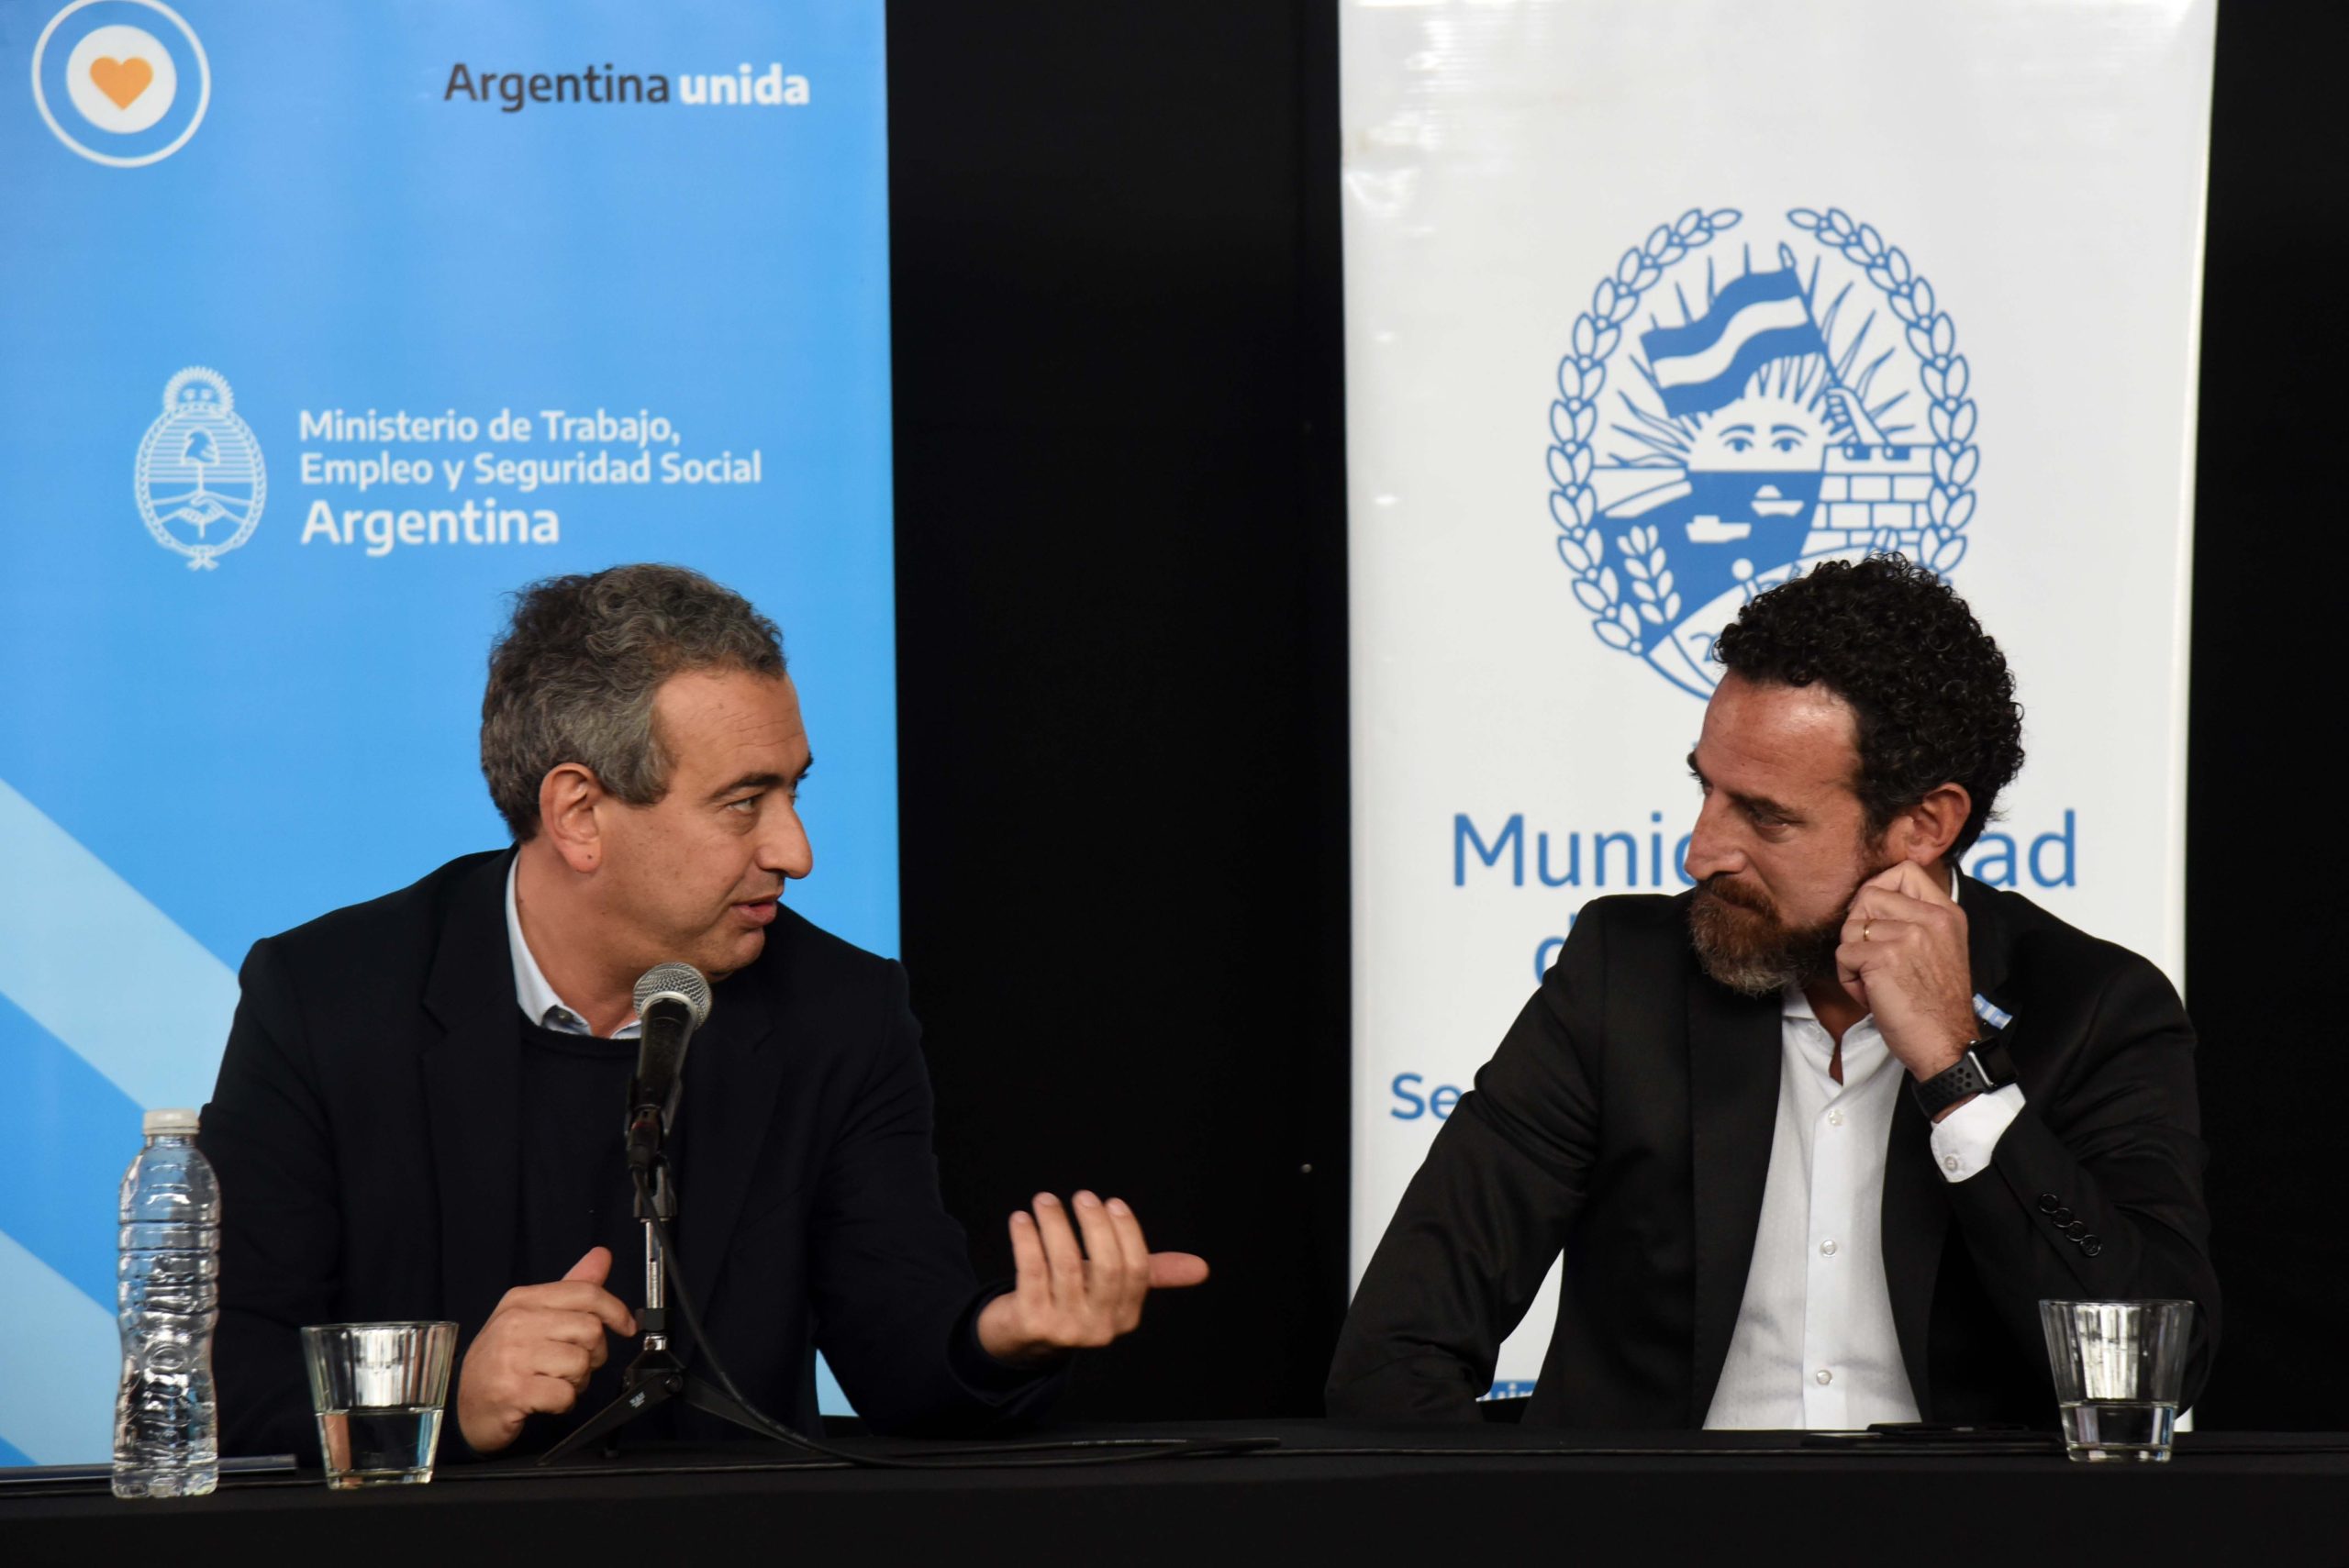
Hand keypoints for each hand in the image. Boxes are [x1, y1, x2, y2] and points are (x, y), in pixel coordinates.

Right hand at [454, 1246, 636, 1454]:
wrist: (464, 1406)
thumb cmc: (502, 1360)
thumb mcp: (532, 1316)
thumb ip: (570, 1288)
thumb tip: (601, 1256)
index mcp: (523, 1300)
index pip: (585, 1292)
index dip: (616, 1310)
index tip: (626, 1325)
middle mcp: (516, 1323)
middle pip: (590, 1330)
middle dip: (593, 1354)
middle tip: (573, 1365)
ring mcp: (513, 1357)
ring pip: (581, 1363)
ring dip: (577, 1381)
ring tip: (554, 1381)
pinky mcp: (514, 1391)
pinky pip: (565, 1394)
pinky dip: (563, 1402)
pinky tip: (545, 1399)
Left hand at [975, 1192, 1208, 1367]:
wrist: (1019, 1342)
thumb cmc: (1070, 1301)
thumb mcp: (1111, 1290)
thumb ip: (1151, 1274)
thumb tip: (1202, 1268)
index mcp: (1124, 1317)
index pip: (1136, 1270)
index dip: (1127, 1232)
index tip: (1112, 1202)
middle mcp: (1098, 1328)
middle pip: (1107, 1268)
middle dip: (1097, 1226)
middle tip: (1083, 1197)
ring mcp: (1064, 1328)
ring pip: (1066, 1265)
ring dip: (1055, 1225)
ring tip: (1045, 1200)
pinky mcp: (1030, 1322)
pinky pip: (1031, 1272)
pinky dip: (1026, 1240)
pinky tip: (1021, 1219)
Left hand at [1836, 862, 1978, 1092]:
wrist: (1946, 1043)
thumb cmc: (1935, 1004)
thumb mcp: (1941, 948)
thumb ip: (1915, 918)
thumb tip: (1868, 897)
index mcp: (1946, 913)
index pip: (1904, 870)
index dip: (1878, 890)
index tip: (1877, 919)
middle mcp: (1931, 918)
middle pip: (1867, 896)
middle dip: (1859, 929)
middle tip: (1874, 960)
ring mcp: (1908, 935)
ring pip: (1850, 928)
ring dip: (1853, 959)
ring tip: (1878, 982)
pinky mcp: (1884, 957)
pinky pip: (1843, 955)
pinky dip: (1849, 979)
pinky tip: (1874, 995)